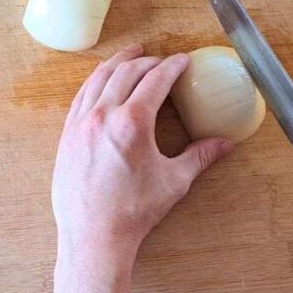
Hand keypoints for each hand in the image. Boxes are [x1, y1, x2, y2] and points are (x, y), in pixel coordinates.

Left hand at [53, 43, 234, 259]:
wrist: (93, 237)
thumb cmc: (134, 212)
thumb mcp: (174, 181)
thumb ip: (200, 156)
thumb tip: (224, 144)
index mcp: (133, 122)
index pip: (156, 80)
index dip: (172, 66)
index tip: (182, 61)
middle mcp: (104, 115)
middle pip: (127, 72)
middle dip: (148, 61)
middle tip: (162, 61)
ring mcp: (81, 123)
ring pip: (99, 78)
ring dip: (119, 63)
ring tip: (132, 55)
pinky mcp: (68, 134)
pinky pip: (81, 95)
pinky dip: (96, 81)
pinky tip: (103, 80)